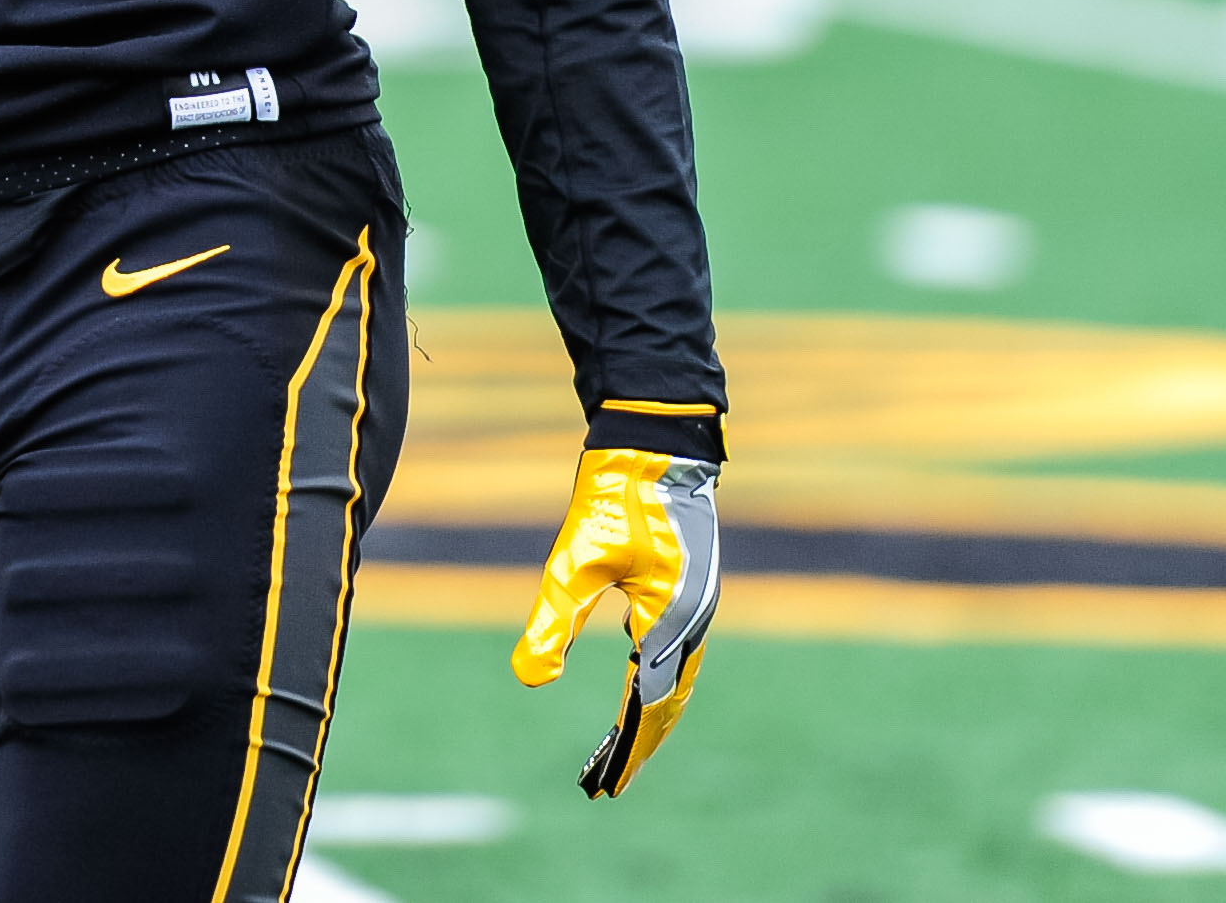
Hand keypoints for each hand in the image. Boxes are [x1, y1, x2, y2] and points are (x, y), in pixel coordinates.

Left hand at [511, 444, 720, 796]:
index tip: (601, 786)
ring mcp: (694, 604)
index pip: (649, 704)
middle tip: (604, 785)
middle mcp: (693, 619)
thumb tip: (530, 681)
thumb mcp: (575, 560)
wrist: (654, 438)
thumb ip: (553, 620)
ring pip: (673, 678)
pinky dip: (654, 682)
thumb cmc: (613, 493)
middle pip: (667, 701)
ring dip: (647, 717)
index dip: (625, 748)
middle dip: (637, 745)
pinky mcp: (685, 587)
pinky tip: (634, 689)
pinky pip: (673, 651)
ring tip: (617, 751)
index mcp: (672, 618)